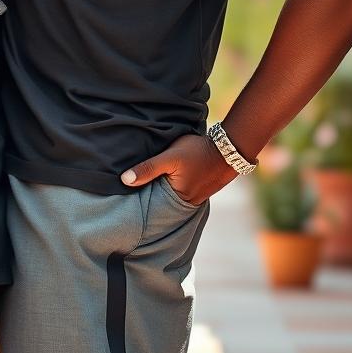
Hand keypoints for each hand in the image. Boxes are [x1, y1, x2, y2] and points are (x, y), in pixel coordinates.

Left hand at [120, 133, 236, 205]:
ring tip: (144, 184)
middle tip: (129, 190)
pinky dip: (170, 188)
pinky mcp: (198, 191)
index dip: (137, 198)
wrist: (229, 148)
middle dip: (147, 197)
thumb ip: (148, 168)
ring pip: (168, 197)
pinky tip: (163, 180)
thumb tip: (124, 180)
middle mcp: (185, 204)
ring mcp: (193, 199)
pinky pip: (178, 192)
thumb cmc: (198, 151)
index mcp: (176, 199)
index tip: (122, 194)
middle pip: (159, 202)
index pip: (150, 204)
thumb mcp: (170, 157)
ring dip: (159, 191)